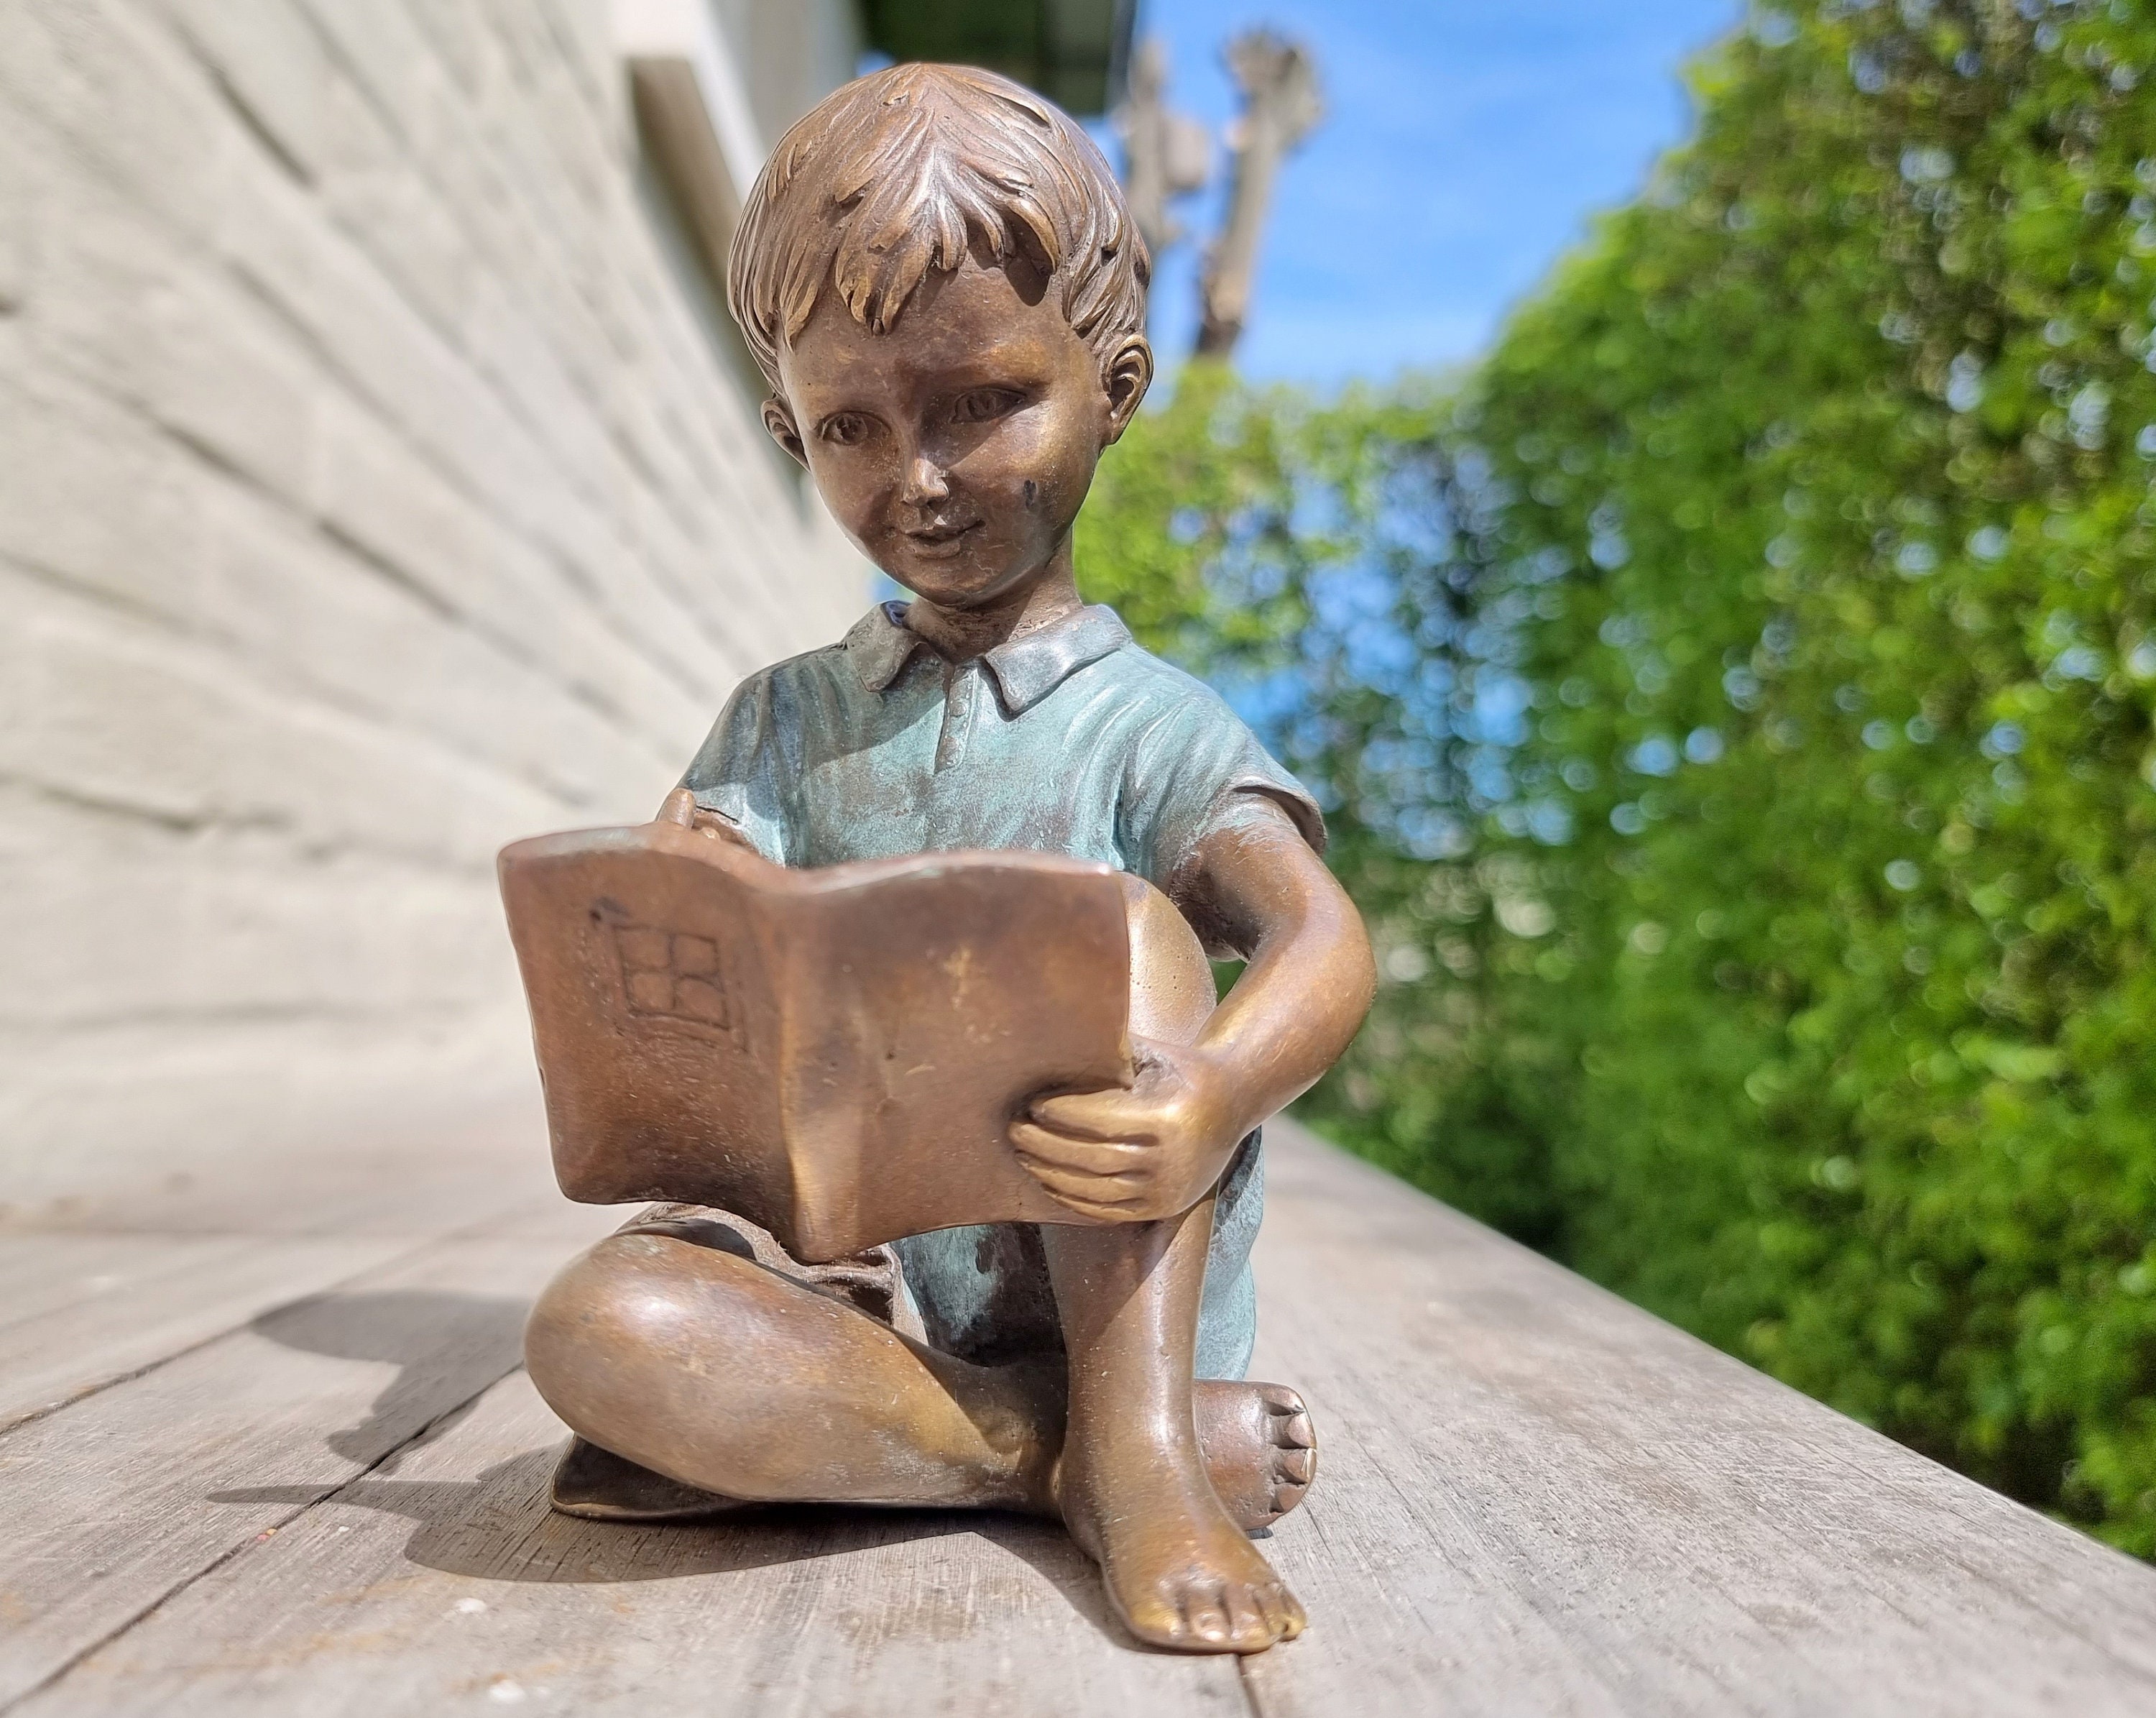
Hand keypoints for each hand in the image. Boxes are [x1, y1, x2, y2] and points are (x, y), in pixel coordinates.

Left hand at [1009, 1039, 1247, 1222]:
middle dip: (1045, 1146)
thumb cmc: (1180, 1069)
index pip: (1100, 1122)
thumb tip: (1051, 1040)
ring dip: (1052, 1175)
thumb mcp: (1152, 1054)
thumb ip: (1109, 1053)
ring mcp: (1167, 1189)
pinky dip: (1074, 1200)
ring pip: (1096, 1191)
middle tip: (1014, 1130)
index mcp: (1167, 1119)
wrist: (1232, 1103)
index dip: (1061, 1115)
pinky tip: (1049, 1182)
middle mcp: (1170, 1160)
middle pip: (1092, 1160)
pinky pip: (1109, 1212)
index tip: (1032, 1103)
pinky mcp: (1163, 1208)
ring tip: (1023, 1155)